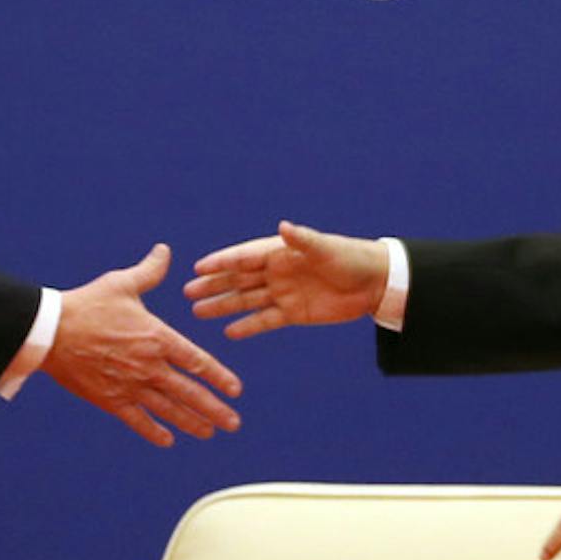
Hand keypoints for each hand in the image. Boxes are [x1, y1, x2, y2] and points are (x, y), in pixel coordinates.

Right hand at [43, 244, 242, 447]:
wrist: (51, 331)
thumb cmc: (88, 304)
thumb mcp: (122, 283)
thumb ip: (150, 271)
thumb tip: (165, 250)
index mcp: (157, 337)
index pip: (197, 361)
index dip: (219, 376)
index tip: (235, 389)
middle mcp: (149, 365)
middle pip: (189, 392)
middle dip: (214, 409)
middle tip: (233, 423)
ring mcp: (130, 385)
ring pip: (168, 410)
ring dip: (192, 423)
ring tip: (209, 432)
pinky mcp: (110, 399)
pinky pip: (137, 420)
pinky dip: (154, 432)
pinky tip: (168, 440)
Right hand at [184, 221, 388, 339]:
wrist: (373, 283)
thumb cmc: (349, 257)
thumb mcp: (325, 248)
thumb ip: (302, 240)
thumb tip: (284, 226)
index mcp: (279, 252)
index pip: (244, 257)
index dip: (221, 262)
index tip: (198, 267)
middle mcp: (276, 272)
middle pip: (238, 279)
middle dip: (213, 285)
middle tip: (187, 292)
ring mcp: (282, 293)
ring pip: (246, 301)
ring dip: (222, 306)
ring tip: (197, 312)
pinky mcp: (292, 314)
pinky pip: (264, 321)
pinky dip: (247, 327)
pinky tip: (228, 333)